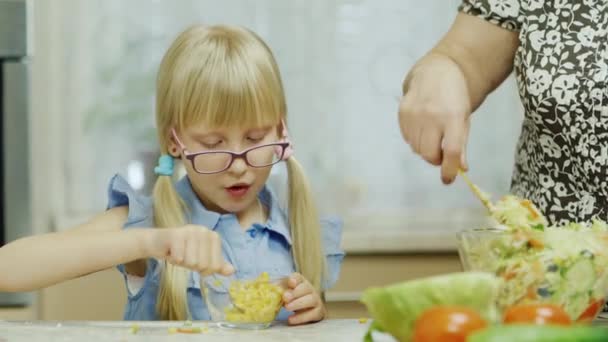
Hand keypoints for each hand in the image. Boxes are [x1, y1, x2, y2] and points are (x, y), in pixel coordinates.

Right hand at [145, 225, 233, 275]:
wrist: (156, 243)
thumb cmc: (181, 251)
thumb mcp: (201, 259)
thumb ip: (217, 264)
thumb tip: (232, 271)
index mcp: (213, 236)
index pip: (216, 265)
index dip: (204, 270)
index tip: (195, 261)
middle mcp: (204, 230)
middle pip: (204, 265)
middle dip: (192, 266)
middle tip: (184, 257)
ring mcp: (190, 231)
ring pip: (192, 262)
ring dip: (182, 263)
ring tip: (178, 254)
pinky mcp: (176, 235)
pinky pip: (180, 258)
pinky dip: (173, 260)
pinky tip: (170, 252)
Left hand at [282, 273, 325, 324]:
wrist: (308, 311)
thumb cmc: (294, 299)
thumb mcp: (285, 292)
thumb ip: (277, 289)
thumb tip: (267, 289)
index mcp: (301, 282)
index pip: (299, 277)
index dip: (295, 279)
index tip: (290, 282)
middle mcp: (310, 289)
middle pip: (306, 287)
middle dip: (295, 292)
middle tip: (285, 297)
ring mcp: (315, 300)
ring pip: (311, 299)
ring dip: (298, 303)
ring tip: (287, 307)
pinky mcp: (318, 312)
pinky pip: (312, 314)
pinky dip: (301, 317)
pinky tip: (291, 319)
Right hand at [398, 54, 471, 183]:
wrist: (436, 71)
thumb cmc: (455, 98)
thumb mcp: (464, 118)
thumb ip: (461, 144)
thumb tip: (461, 168)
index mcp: (453, 116)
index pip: (451, 151)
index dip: (449, 170)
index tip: (448, 179)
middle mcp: (432, 115)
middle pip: (430, 154)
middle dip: (436, 159)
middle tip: (442, 153)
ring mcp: (414, 114)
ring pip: (417, 149)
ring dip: (425, 149)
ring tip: (432, 135)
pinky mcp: (402, 113)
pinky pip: (407, 139)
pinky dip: (415, 140)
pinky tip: (422, 127)